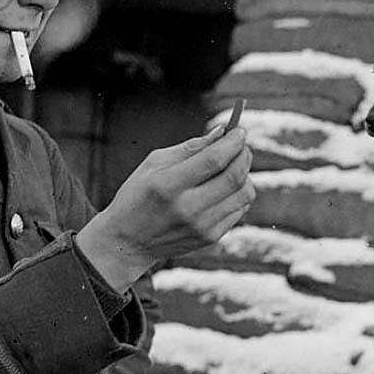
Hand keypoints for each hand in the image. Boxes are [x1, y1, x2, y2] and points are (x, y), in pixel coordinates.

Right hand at [75, 125, 254, 291]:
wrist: (128, 242)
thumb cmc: (138, 196)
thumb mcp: (153, 164)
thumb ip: (189, 148)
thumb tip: (221, 132)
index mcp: (168, 185)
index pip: (214, 159)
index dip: (232, 142)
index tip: (239, 131)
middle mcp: (188, 208)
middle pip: (234, 176)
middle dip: (243, 154)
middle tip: (240, 145)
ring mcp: (202, 226)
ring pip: (244, 193)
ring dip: (245, 174)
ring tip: (232, 166)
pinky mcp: (211, 238)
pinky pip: (240, 209)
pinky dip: (238, 193)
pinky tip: (225, 187)